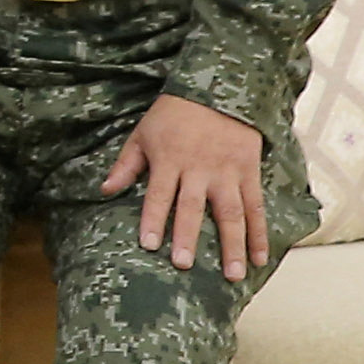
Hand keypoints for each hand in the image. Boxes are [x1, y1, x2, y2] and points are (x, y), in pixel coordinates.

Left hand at [104, 92, 270, 281]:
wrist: (218, 87)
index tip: (149, 246)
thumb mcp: (142, 134)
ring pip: (231, 213)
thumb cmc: (173, 115)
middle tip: (184, 265)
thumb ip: (126, 165)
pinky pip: (256, 207)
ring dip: (233, 245)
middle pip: (193, 208)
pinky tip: (259, 257)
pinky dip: (259, 233)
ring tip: (232, 275)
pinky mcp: (250, 172)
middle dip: (188, 237)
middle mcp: (199, 169)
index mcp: (170, 160)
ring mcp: (227, 172)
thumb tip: (104, 190)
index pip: (159, 195)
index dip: (153, 220)